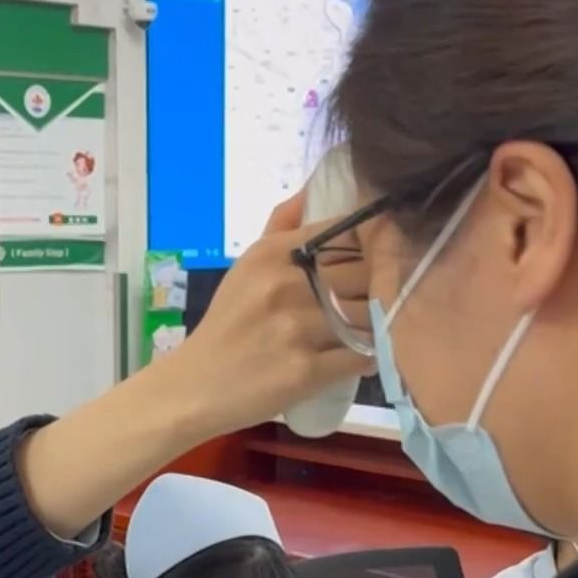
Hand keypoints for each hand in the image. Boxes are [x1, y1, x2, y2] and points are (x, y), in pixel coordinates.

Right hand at [157, 193, 371, 438]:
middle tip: (382, 300)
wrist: (195, 387)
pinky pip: (362, 356)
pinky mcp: (306, 370)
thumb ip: (281, 228)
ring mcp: (296, 328)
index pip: (347, 231)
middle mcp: (286, 285)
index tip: (380, 256)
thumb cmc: (228, 325)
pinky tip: (362, 357)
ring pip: (369, 316)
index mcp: (273, 254)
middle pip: (366, 273)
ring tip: (371, 329)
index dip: (374, 243)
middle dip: (380, 286)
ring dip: (378, 324)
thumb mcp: (246, 267)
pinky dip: (370, 357)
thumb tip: (312, 190)